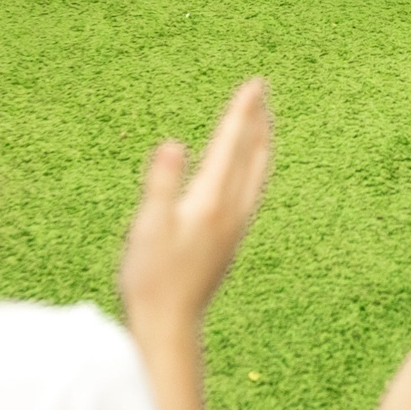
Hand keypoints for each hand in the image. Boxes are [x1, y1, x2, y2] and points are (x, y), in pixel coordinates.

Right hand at [118, 78, 274, 335]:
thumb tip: (174, 144)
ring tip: (263, 122)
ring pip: (257, 174)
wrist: (169, 326)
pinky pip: (251, 191)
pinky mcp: (229, 240)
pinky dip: (255, 168)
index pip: (232, 145)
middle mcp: (231, 211)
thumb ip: (162, 183)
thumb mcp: (148, 228)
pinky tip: (248, 172)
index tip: (255, 83)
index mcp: (212, 202)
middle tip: (263, 91)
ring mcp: (234, 227)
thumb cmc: (151, 278)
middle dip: (259, 121)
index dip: (242, 112)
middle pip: (253, 156)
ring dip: (262, 143)